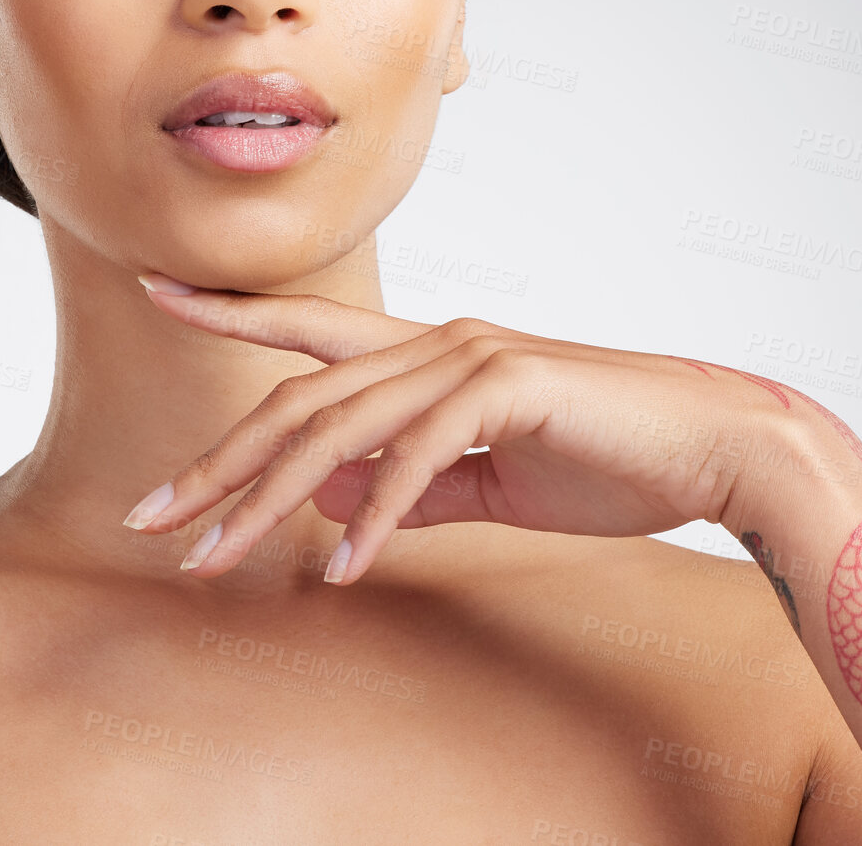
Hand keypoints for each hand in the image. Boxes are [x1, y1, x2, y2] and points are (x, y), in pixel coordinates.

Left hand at [125, 279, 825, 585]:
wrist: (710, 446)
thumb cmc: (600, 456)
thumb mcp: (485, 480)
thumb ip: (407, 486)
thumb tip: (322, 498)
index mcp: (424, 353)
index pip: (305, 330)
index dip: (229, 311)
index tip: (158, 294)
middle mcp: (433, 342)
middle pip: (297, 400)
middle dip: (218, 462)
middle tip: (151, 518)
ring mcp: (468, 358)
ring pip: (339, 426)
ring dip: (269, 499)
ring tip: (212, 558)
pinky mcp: (509, 387)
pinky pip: (421, 458)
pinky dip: (378, 515)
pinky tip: (343, 568)